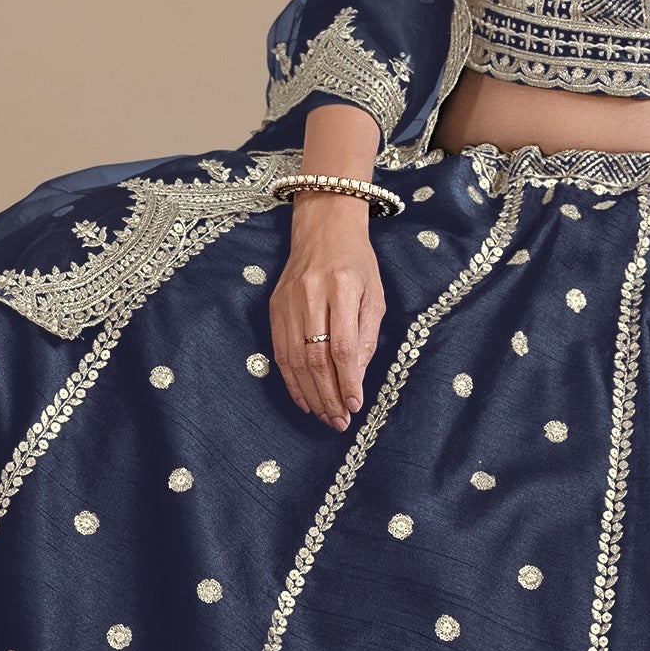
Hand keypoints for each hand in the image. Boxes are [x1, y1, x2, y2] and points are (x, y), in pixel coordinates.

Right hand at [271, 194, 384, 431]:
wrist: (323, 229)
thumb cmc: (357, 263)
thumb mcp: (375, 295)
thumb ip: (366, 337)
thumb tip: (356, 379)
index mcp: (343, 288)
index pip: (342, 347)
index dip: (348, 381)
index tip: (355, 406)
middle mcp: (311, 294)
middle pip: (316, 358)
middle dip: (329, 396)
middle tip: (339, 421)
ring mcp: (288, 301)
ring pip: (295, 360)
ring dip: (310, 394)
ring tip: (325, 416)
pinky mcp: (274, 307)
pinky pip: (280, 352)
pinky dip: (291, 380)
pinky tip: (304, 398)